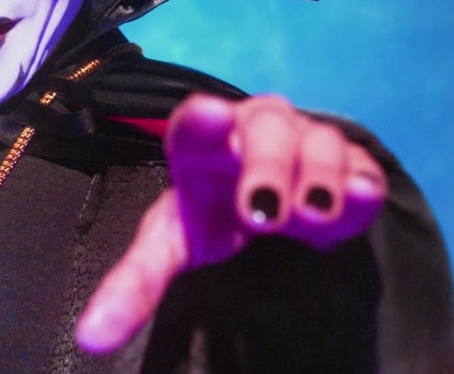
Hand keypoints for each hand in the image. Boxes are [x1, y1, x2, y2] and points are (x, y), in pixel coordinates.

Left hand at [74, 92, 386, 353]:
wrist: (269, 202)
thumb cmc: (210, 215)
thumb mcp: (170, 245)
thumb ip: (133, 286)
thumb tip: (90, 338)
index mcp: (204, 146)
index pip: (196, 126)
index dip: (203, 120)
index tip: (210, 115)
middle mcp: (257, 130)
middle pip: (266, 130)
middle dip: (265, 166)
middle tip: (260, 213)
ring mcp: (308, 141)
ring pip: (319, 141)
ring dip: (316, 175)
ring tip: (309, 214)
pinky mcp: (353, 165)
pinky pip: (363, 165)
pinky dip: (362, 182)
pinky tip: (360, 197)